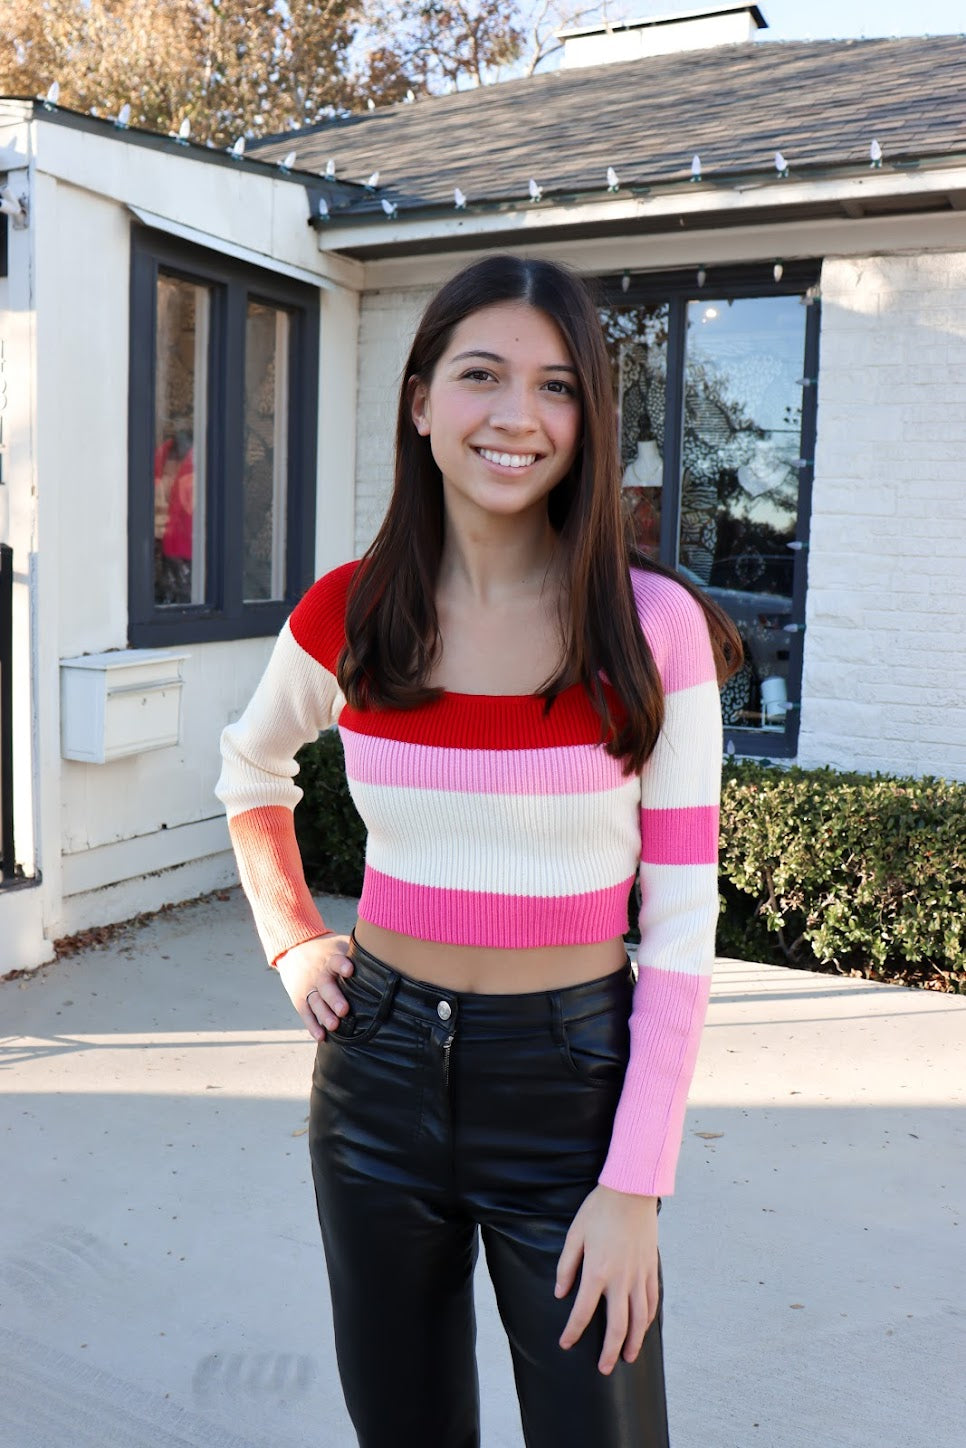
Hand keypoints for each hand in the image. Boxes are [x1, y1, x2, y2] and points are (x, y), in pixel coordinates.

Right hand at [274, 933, 353, 1041]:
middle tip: (344, 1010)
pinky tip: (321, 1036)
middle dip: (334, 998)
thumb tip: (391, 954)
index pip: (335, 960)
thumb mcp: (342, 944)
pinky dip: (312, 1025)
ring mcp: (309, 988)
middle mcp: (319, 974)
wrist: (297, 948)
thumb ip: (360, 950)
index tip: (350, 970)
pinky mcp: (301, 999)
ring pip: (315, 1002)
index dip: (342, 965)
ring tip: (334, 1026)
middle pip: (325, 985)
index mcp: (331, 959)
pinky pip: (306, 1013)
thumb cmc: (330, 950)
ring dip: (324, 1015)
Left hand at [555, 1184, 659, 1374]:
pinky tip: (643, 1328)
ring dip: (633, 1341)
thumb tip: (560, 1293)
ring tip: (627, 1357)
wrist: (631, 1190)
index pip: (583, 1311)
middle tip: (604, 1369)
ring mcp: (638, 1275)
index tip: (566, 1344)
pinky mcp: (651, 1268)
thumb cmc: (599, 1210)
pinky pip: (651, 1300)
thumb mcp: (575, 1234)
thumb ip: (567, 1266)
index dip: (573, 1331)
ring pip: (639, 1318)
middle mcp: (620, 1279)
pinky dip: (648, 1319)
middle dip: (610, 1351)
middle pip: (617, 1325)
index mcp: (597, 1271)